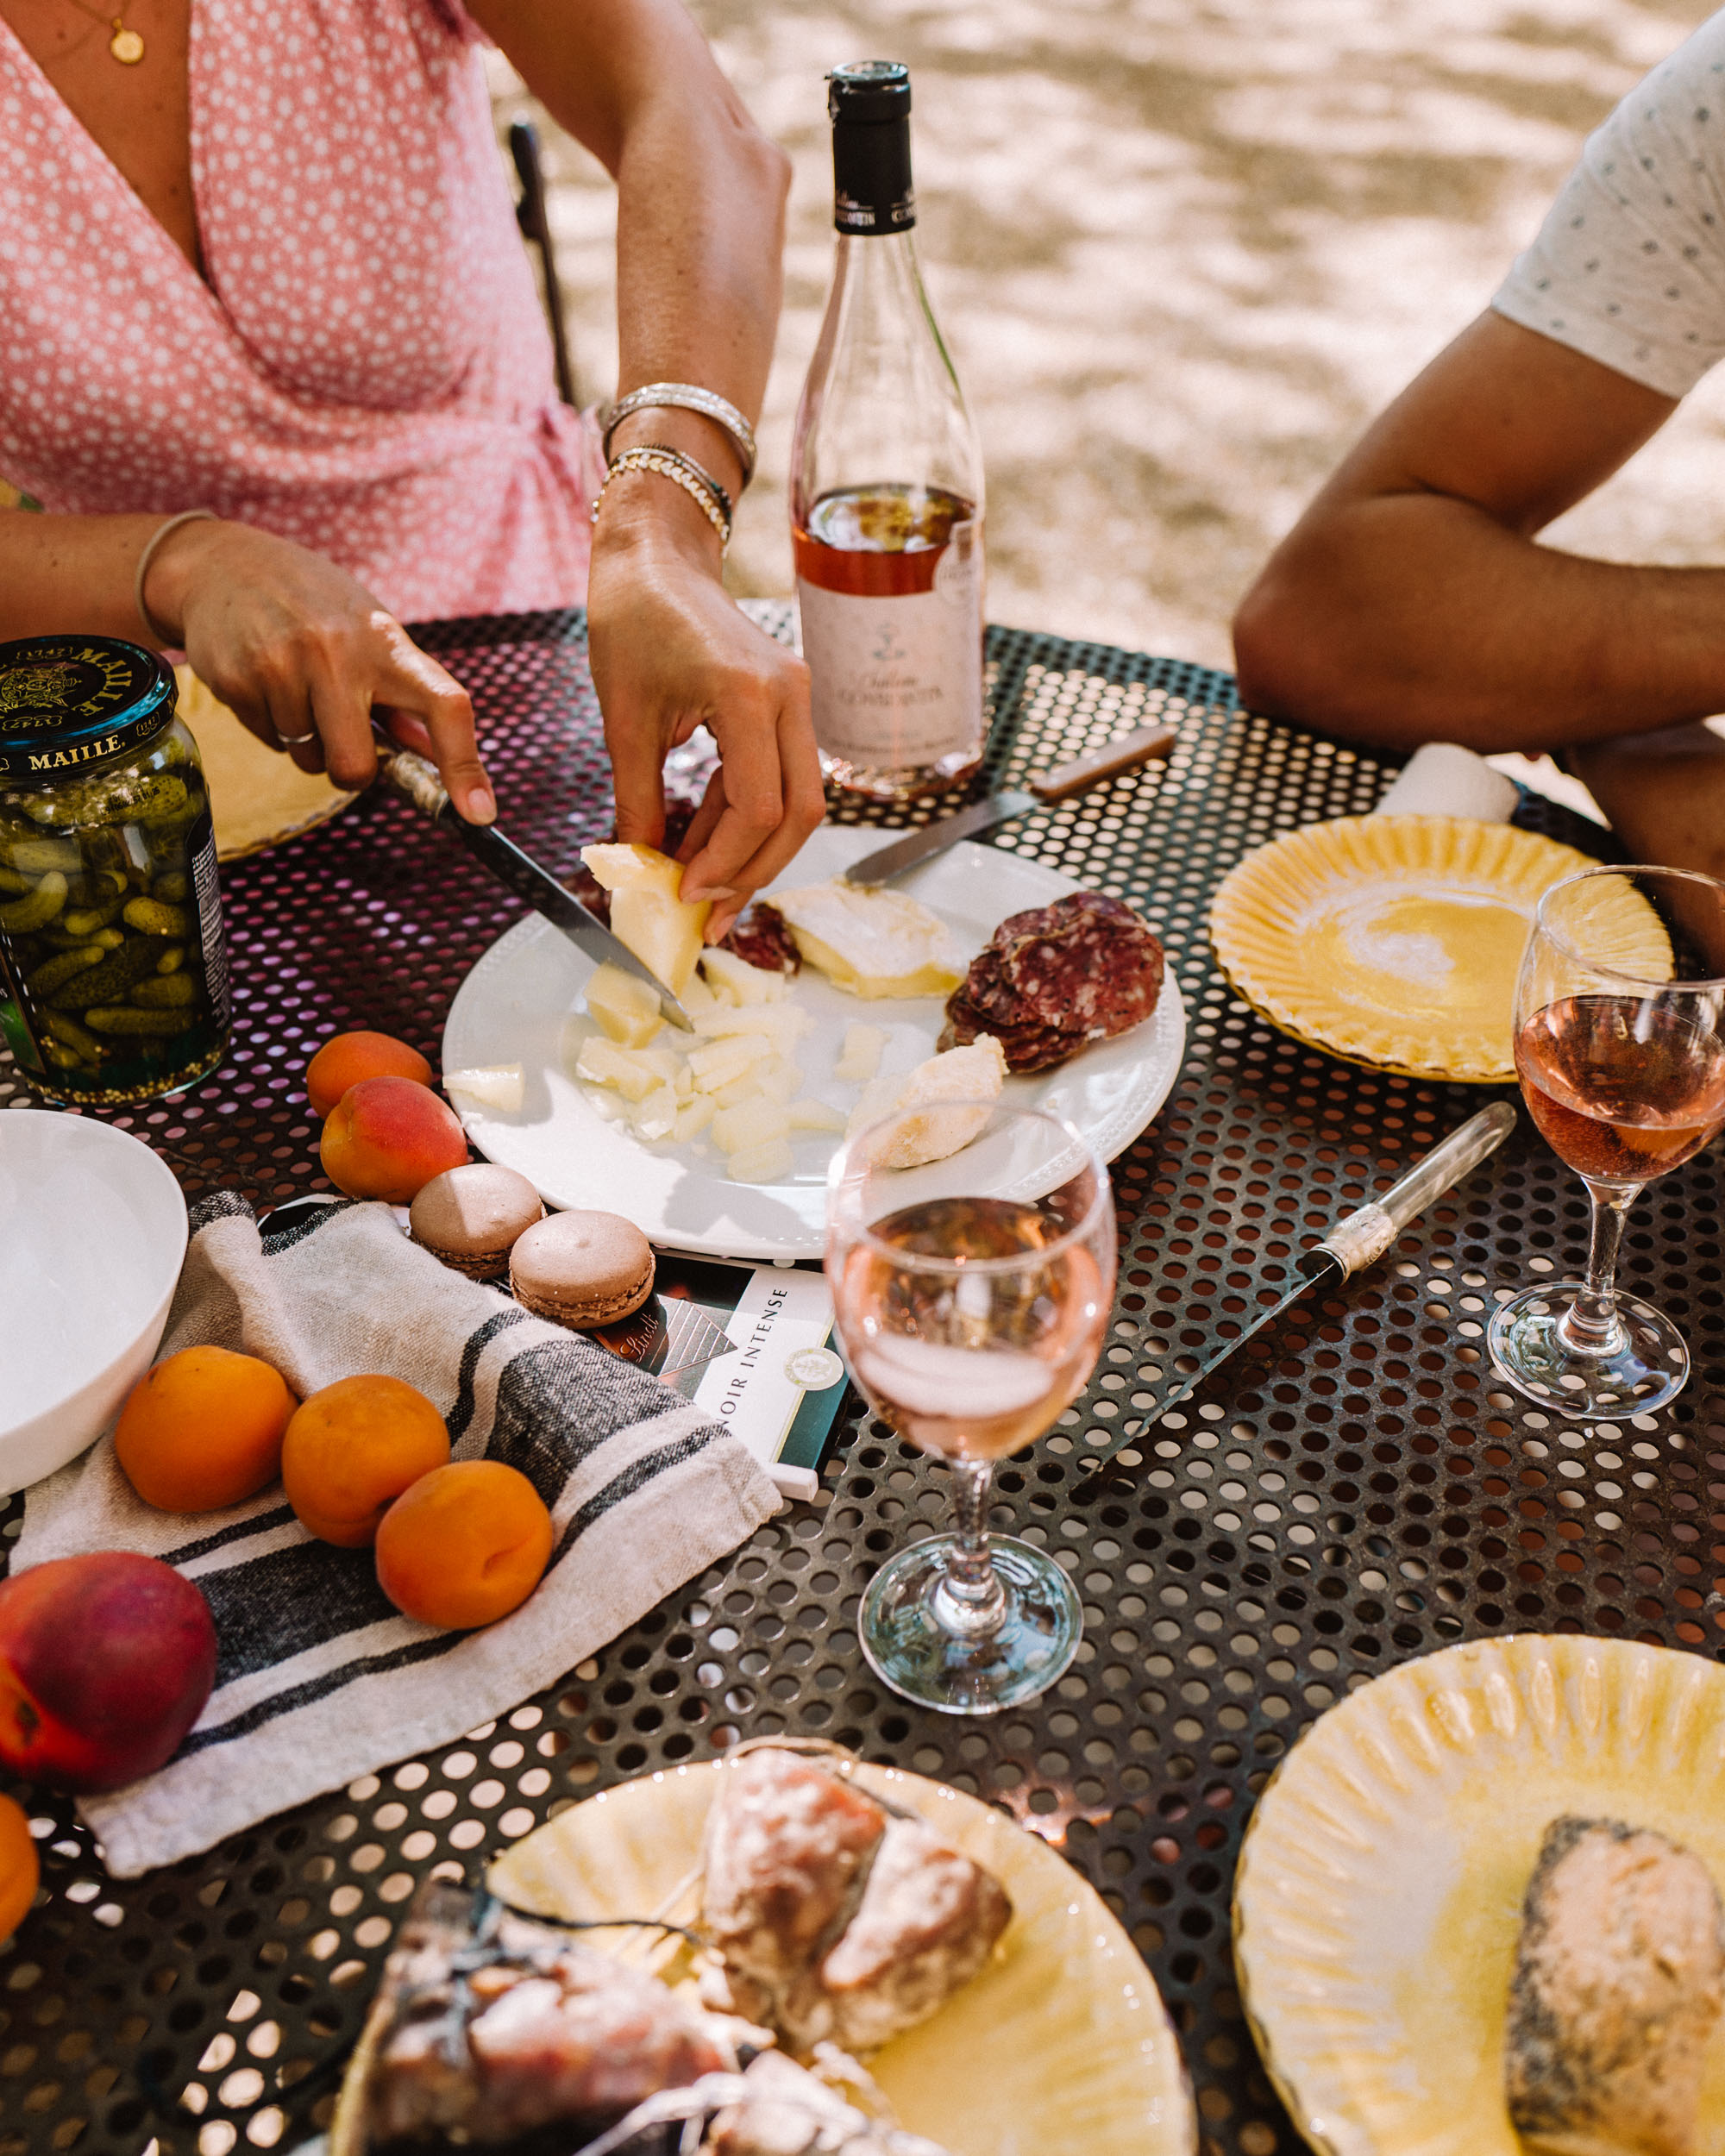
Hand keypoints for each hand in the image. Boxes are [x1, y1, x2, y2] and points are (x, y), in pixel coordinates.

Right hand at [143, 518, 495, 822]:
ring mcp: (282, 665)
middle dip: (350, 768)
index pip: (444, 705)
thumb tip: (435, 759)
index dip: (465, 766)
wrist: (222, 565)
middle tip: (339, 731)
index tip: (479, 813)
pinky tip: (266, 679)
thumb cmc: (315, 605)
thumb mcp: (370, 634)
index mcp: (385, 642)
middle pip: (355, 766)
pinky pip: (269, 741)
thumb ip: (403, 698)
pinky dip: (271, 724)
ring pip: (308, 760)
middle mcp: (336, 652)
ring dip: (307, 741)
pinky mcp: (236, 681)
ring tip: (296, 684)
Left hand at [588, 490, 822, 943]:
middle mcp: (790, 696)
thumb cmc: (632, 621)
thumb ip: (636, 801)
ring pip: (796, 802)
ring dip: (751, 852)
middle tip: (709, 915)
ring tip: (703, 890)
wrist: (656, 557)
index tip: (684, 894)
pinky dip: (743, 818)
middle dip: (753, 872)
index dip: (725, 863)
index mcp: (749, 694)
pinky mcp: (786, 704)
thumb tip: (638, 870)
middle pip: (799, 815)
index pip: (759, 807)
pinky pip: (777, 778)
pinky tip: (704, 846)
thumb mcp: (623, 721)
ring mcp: (795, 699)